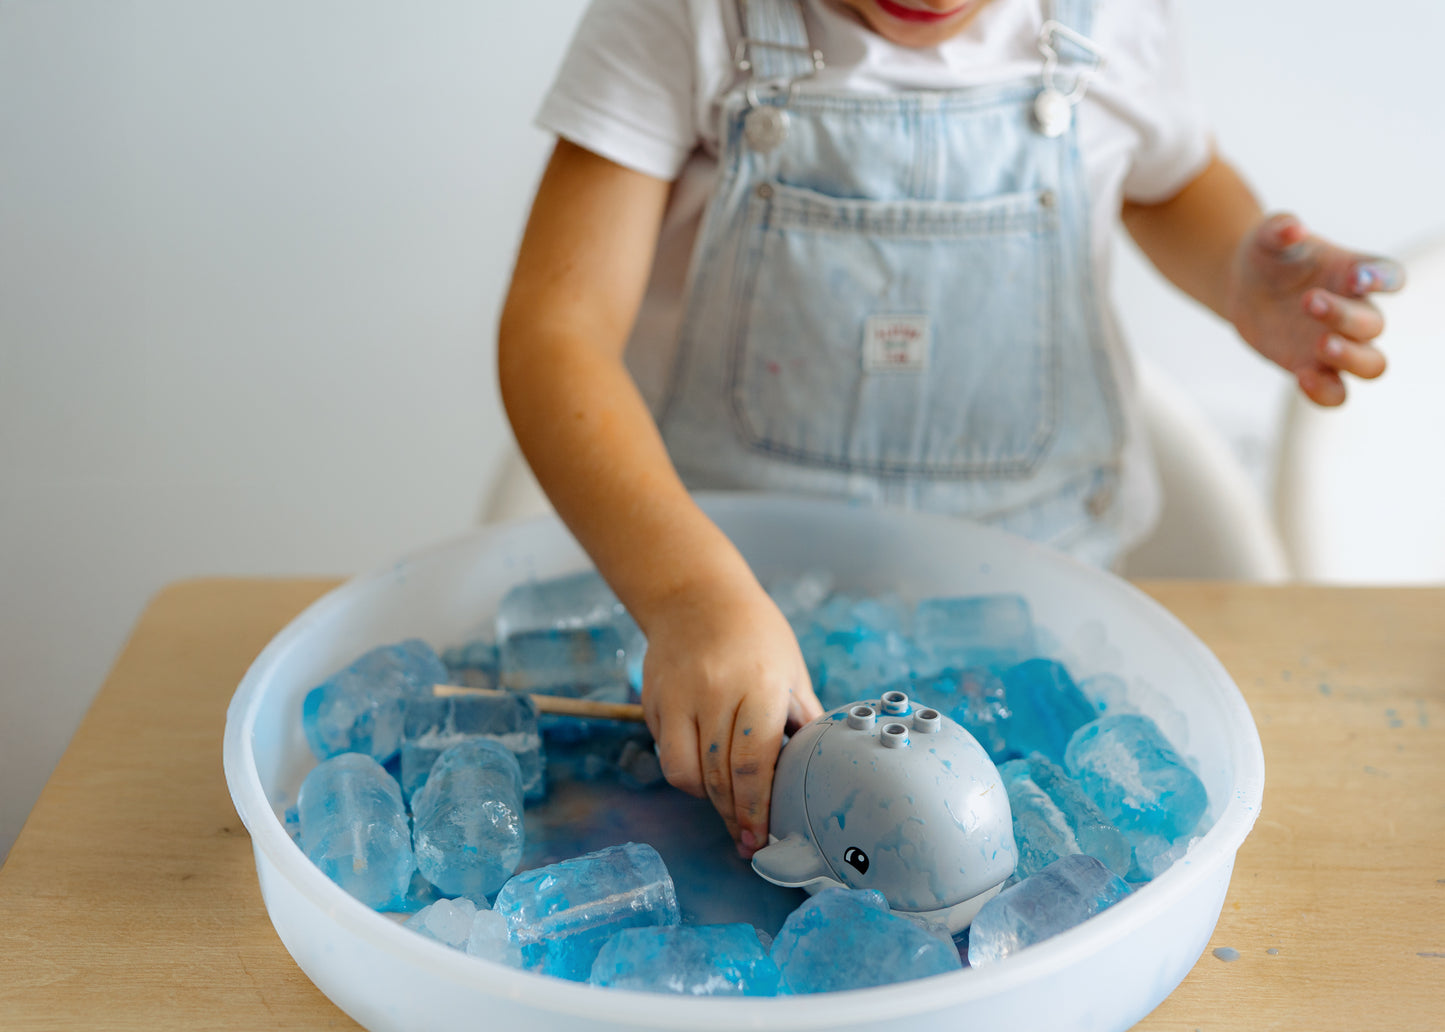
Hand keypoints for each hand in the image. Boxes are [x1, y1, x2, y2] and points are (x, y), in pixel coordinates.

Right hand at [639, 576, 823, 859]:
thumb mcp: (791, 671)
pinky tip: (703, 769)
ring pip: (684, 773)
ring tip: (725, 804)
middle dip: (733, 815)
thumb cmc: (756, 634)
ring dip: (706, 798)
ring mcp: (678, 696)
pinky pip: (667, 753)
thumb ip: (803, 722)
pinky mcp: (653, 701)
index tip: (762, 837)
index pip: (754, 764)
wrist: (696, 596)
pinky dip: (685, 771)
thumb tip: (820, 772)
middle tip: (746, 840)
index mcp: (760, 686)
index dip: (757, 808)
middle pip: (719, 776)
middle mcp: (715, 692)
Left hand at [1226, 213, 1404, 405]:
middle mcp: (1355, 310)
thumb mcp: (1268, 236)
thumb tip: (1292, 229)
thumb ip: (1280, 228)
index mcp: (1353, 273)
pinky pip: (1336, 393)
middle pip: (1374, 324)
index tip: (1358, 277)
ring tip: (1321, 346)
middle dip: (1346, 317)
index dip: (1382, 278)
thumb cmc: (1267, 255)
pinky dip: (1326, 392)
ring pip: (1372, 365)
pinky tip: (1302, 378)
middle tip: (1308, 302)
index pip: (1389, 276)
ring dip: (1352, 359)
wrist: (1244, 285)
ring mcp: (1338, 343)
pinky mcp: (1314, 368)